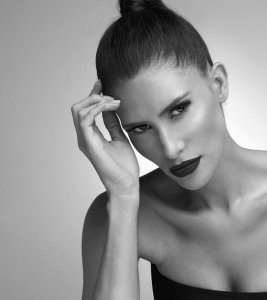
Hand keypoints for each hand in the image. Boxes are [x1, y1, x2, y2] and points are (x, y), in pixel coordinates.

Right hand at [71, 80, 139, 197]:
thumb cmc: (124, 167)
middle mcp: (84, 137)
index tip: (103, 84)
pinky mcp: (90, 144)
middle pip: (78, 107)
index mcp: (91, 136)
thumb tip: (112, 108)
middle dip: (94, 96)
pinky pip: (85, 119)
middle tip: (113, 96)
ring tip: (115, 102)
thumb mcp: (120, 138)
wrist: (127, 185)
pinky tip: (112, 107)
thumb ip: (113, 124)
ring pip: (79, 110)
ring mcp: (85, 141)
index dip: (93, 95)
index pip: (85, 110)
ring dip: (97, 101)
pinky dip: (97, 109)